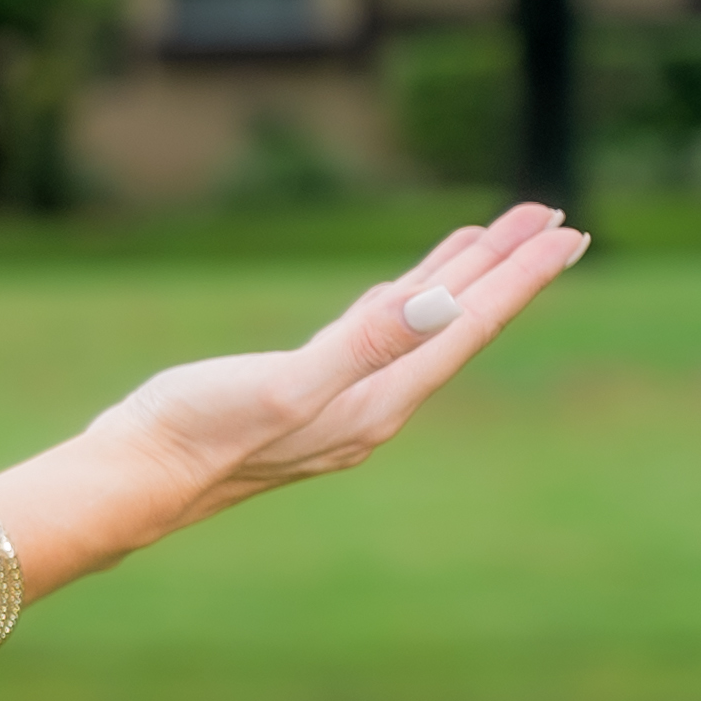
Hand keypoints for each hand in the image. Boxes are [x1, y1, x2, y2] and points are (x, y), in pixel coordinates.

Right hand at [78, 203, 592, 540]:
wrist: (133, 479)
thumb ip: (366, 342)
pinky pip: (380, 333)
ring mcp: (343, 400)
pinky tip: (412, 285)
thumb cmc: (199, 432)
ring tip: (498, 240)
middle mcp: (374, 404)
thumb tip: (440, 302)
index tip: (567, 234)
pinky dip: (406, 299)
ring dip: (462, 280)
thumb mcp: (287, 383)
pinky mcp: (307, 391)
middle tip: (555, 221)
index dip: (519, 277)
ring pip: (421, 325)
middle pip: (459, 324)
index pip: (468, 326)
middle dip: (507, 270)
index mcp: (379, 401)